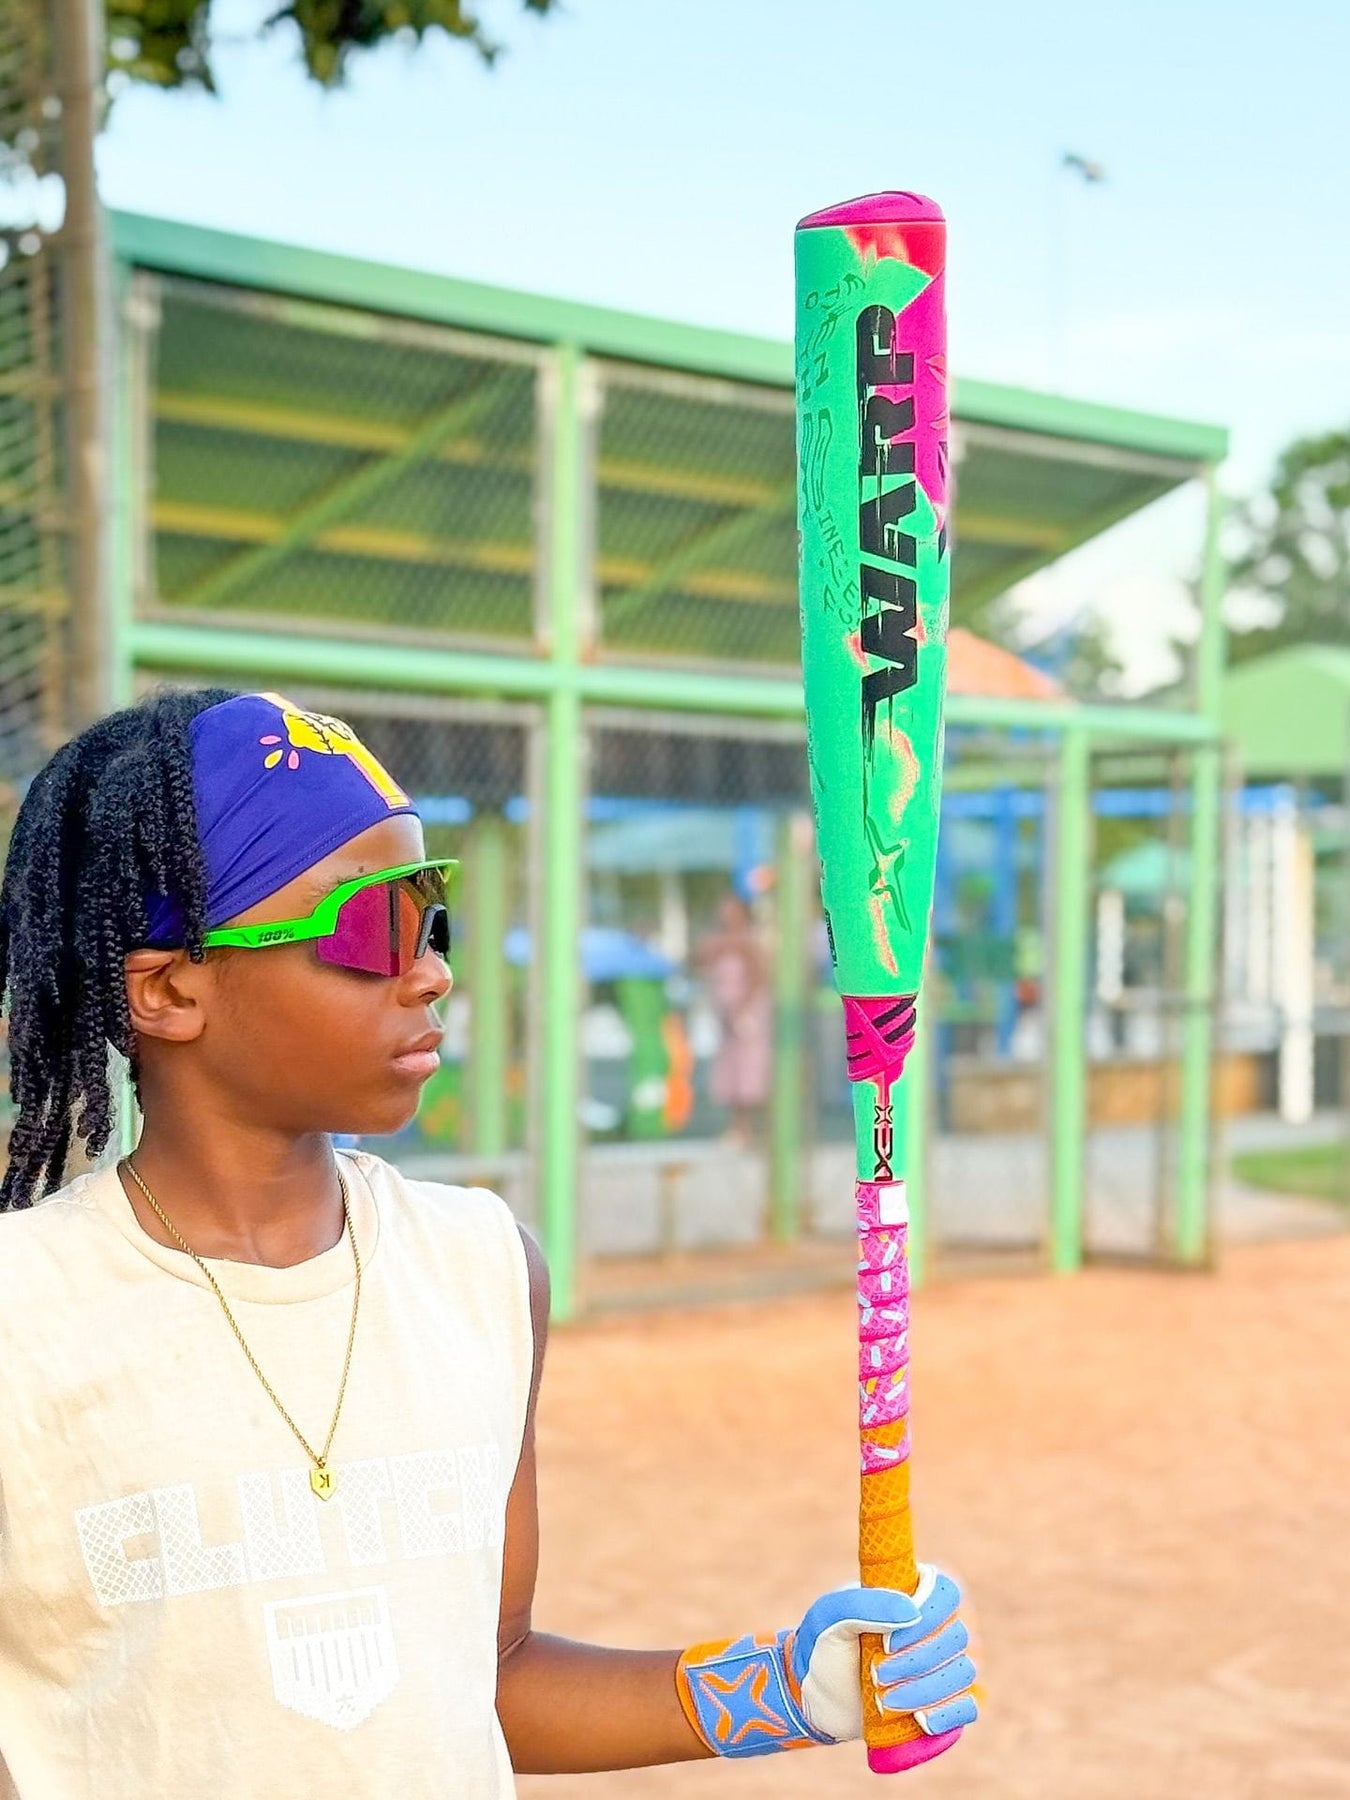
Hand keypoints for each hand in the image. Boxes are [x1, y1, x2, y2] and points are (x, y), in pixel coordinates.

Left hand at [788, 1565, 976, 1744]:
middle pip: (956, 1637)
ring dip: (926, 1690)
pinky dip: (949, 1714)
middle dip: (916, 1660)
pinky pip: (967, 1708)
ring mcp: (939, 1667)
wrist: (812, 1696)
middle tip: (876, 1673)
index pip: (947, 1593)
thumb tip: (912, 1611)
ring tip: (886, 1701)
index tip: (888, 1641)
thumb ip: (865, 1605)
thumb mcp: (831, 1617)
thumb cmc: (823, 1646)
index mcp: (911, 1596)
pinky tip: (921, 1721)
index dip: (929, 1615)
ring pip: (962, 1673)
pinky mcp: (941, 1703)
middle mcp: (932, 1629)